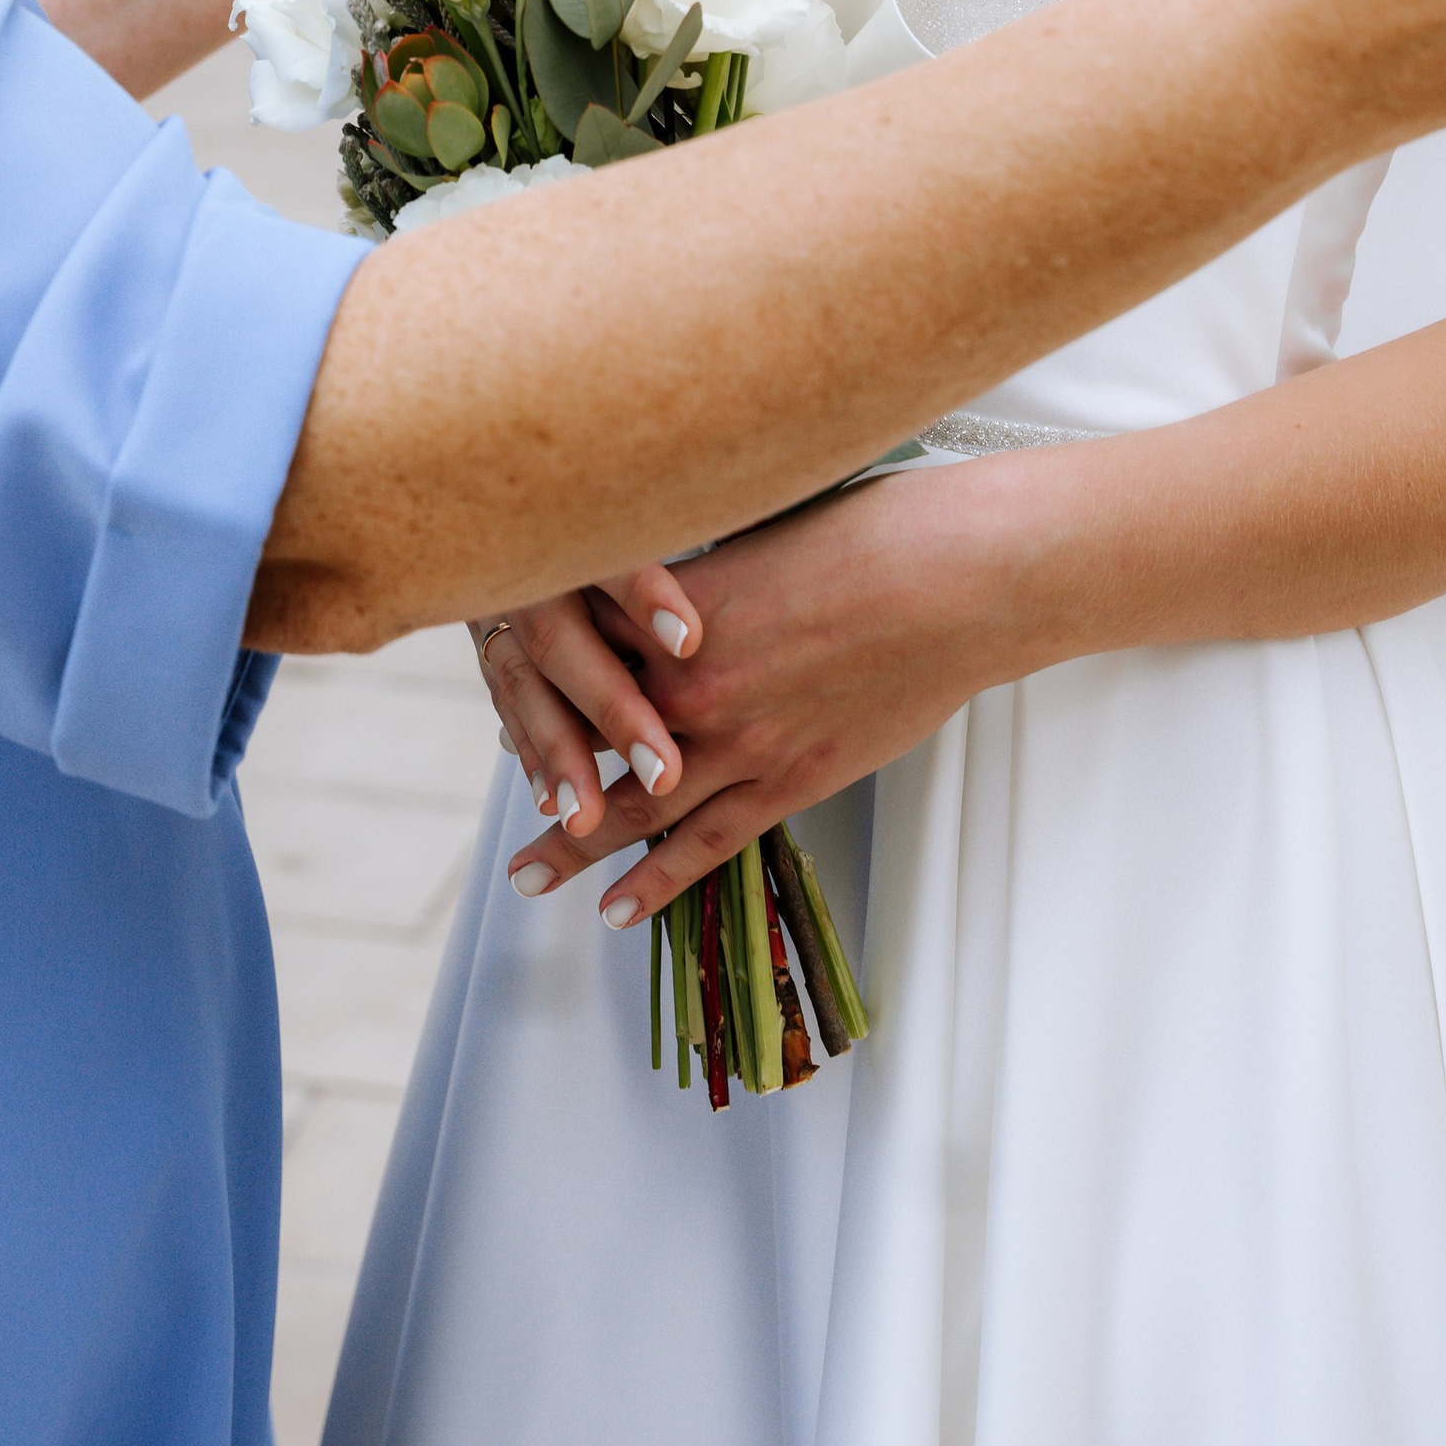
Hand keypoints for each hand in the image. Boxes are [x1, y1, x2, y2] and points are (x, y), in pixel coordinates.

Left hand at [500, 459, 1040, 922]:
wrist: (948, 577)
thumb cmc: (866, 538)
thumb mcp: (755, 539)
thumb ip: (697, 581)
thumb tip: (665, 595)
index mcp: (665, 613)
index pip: (573, 654)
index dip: (538, 678)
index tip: (512, 692)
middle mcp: (683, 681)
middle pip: (583, 738)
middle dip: (536, 771)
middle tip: (497, 793)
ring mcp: (734, 738)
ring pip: (630, 805)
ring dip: (572, 847)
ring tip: (528, 877)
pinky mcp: (787, 778)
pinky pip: (705, 843)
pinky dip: (657, 879)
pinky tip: (618, 907)